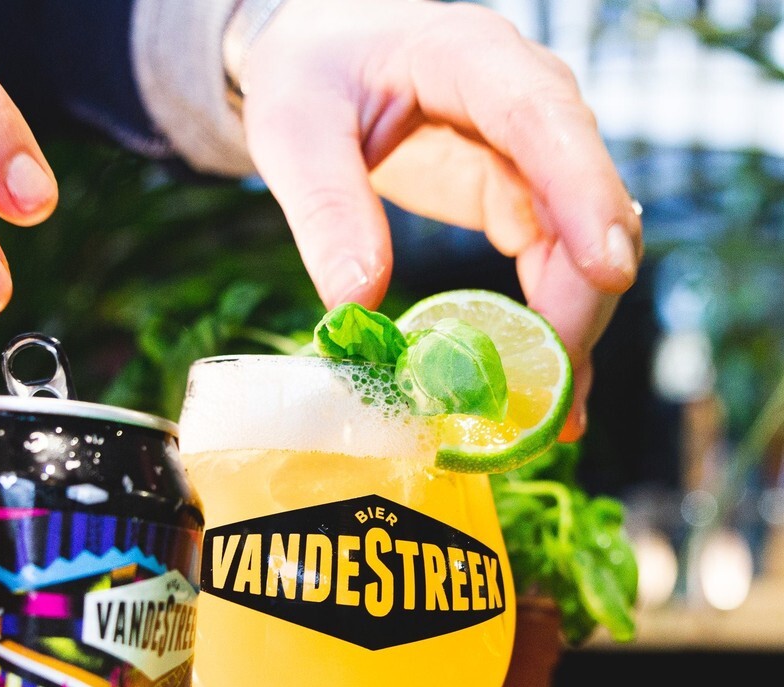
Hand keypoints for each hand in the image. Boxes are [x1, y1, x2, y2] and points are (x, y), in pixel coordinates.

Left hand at [240, 0, 642, 439]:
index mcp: (466, 55)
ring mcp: (524, 152)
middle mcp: (518, 99)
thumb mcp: (294, 131)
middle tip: (560, 387)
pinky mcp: (513, 195)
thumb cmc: (308, 74)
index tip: (607, 270)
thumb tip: (356, 305)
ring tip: (556, 415)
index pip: (543, 118)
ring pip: (578, 240)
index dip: (584, 193)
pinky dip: (549, 324)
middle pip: (579, 196)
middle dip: (581, 295)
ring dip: (573, 326)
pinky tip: (544, 384)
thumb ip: (326, 208)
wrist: (318, 58)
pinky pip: (552, 262)